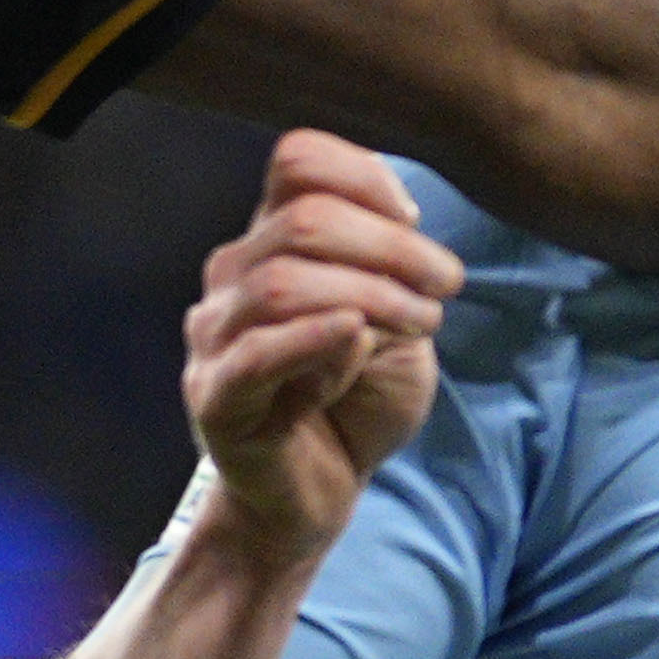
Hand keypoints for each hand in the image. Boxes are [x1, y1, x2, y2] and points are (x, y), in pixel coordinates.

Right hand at [178, 130, 456, 550]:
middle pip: (304, 218)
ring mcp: (214, 335)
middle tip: (445, 285)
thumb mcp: (395, 320)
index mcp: (271, 241)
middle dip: (390, 246)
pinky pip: (258, 352)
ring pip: (282, 281)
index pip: (298, 162)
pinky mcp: (214, 396)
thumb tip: (392, 231)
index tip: (416, 221)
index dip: (364, 176)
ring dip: (369, 295)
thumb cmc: (357, 402)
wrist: (320, 495)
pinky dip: (314, 338)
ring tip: (423, 324)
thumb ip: (388, 269)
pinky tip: (359, 338)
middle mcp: (231, 276)